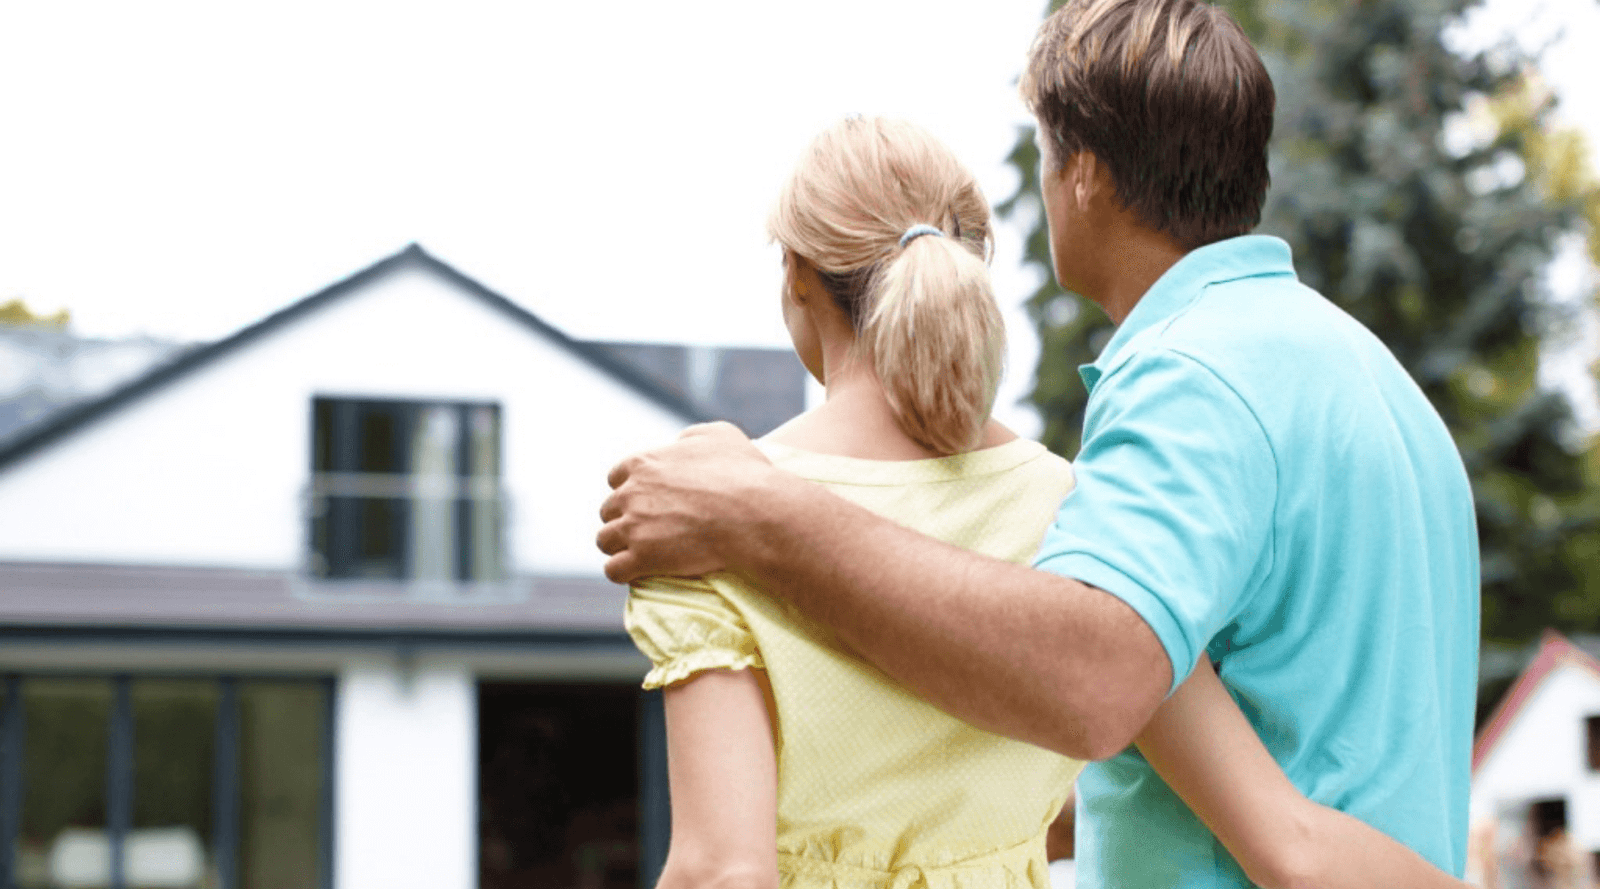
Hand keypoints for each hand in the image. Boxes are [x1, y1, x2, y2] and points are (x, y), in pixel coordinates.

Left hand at [597, 422, 778, 583]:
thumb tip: (679, 443)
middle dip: (623, 518)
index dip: (629, 490)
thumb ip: (690, 436)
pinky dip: (622, 572)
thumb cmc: (744, 474)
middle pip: (608, 509)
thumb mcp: (719, 435)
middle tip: (646, 529)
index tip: (645, 501)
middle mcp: (631, 493)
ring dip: (618, 546)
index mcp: (643, 463)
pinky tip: (636, 573)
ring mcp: (634, 526)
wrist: (755, 514)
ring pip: (604, 540)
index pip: (615, 477)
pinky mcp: (643, 558)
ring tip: (637, 554)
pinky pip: (614, 570)